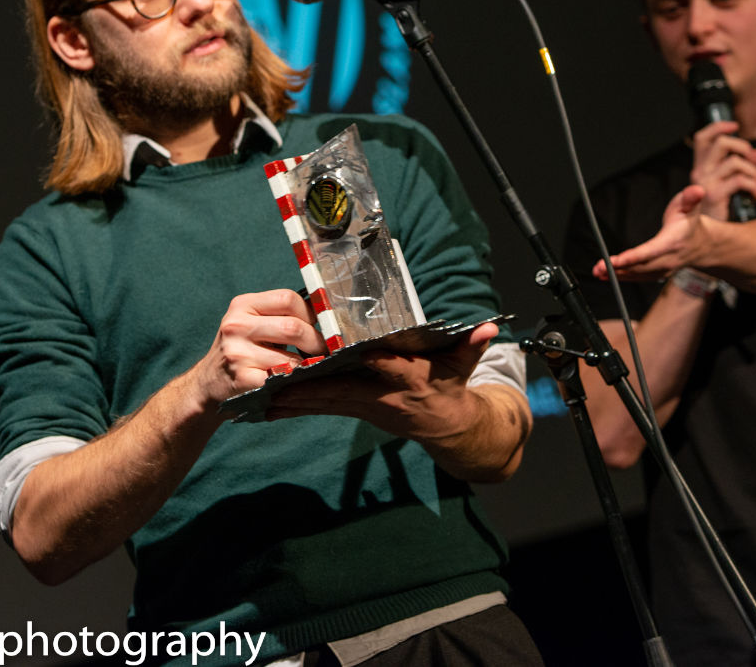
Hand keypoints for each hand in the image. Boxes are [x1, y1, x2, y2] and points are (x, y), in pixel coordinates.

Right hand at [186, 289, 325, 411]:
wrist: (208, 384)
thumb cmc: (241, 350)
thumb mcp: (252, 323)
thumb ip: (280, 316)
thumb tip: (327, 318)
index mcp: (242, 305)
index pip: (288, 299)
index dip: (311, 312)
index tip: (321, 325)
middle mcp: (236, 325)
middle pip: (292, 327)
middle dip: (316, 341)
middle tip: (324, 351)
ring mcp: (237, 352)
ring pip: (291, 358)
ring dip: (307, 366)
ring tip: (309, 367)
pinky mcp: (242, 378)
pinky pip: (282, 379)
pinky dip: (295, 382)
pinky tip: (296, 382)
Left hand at [261, 321, 498, 442]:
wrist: (450, 429)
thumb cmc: (453, 387)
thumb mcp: (465, 365)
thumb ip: (473, 345)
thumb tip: (491, 328)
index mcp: (412, 380)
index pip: (393, 370)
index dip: (377, 364)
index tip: (357, 354)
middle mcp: (386, 397)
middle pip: (346, 390)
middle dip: (313, 389)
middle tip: (280, 384)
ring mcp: (369, 408)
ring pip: (329, 403)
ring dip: (297, 402)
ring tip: (264, 399)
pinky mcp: (357, 411)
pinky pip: (325, 409)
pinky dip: (300, 408)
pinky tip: (271, 408)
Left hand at [594, 185, 713, 281]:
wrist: (699, 243)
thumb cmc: (689, 221)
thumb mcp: (690, 205)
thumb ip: (691, 197)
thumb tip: (698, 190)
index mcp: (674, 242)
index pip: (652, 251)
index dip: (634, 257)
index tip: (618, 260)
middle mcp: (668, 259)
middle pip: (641, 266)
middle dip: (619, 268)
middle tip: (599, 267)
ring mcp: (663, 269)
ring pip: (638, 274)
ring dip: (617, 274)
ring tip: (598, 272)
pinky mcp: (657, 274)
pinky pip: (638, 277)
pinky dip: (622, 277)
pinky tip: (605, 275)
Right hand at [689, 121, 755, 220]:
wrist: (708, 237)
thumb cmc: (719, 211)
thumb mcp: (728, 185)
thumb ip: (742, 167)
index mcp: (700, 168)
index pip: (702, 138)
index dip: (718, 127)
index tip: (735, 126)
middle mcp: (700, 172)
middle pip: (722, 143)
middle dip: (744, 148)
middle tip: (753, 162)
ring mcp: (706, 183)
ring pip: (736, 161)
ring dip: (754, 172)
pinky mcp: (715, 195)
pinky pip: (741, 180)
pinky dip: (754, 187)